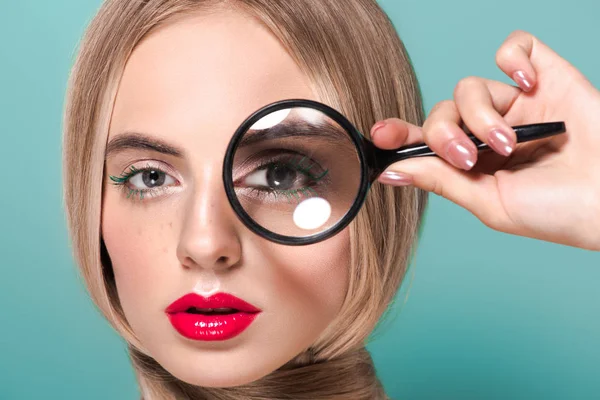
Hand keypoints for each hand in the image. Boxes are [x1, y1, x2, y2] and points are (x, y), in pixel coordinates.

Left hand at [373, 30, 599, 250]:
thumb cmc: (556, 212)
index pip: (425, 140)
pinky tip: (526, 86)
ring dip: (480, 113)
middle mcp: (488, 131)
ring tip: (508, 141)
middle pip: (442, 111)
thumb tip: (391, 171)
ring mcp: (517, 105)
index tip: (379, 136)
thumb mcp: (489, 201)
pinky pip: (514, 49)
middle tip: (468, 156)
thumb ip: (441, 181)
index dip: (399, 134)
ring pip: (470, 86)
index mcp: (472, 162)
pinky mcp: (547, 79)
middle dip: (445, 133)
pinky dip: (512, 59)